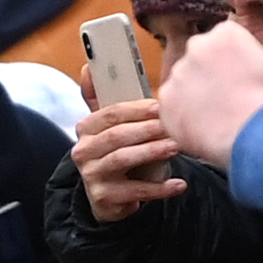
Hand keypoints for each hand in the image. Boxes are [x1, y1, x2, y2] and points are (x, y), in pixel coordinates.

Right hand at [71, 96, 185, 218]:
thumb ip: (108, 100)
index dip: (136, 109)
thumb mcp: (113, 127)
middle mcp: (83, 150)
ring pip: (122, 159)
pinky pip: (134, 190)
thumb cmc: (119, 152)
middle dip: (147, 129)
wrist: (110, 197)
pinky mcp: (102, 197)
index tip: (162, 106)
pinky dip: (159, 188)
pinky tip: (179, 184)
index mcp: (87, 127)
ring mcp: (91, 174)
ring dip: (152, 152)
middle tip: (174, 126)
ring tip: (177, 147)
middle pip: (116, 135)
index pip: (109, 113)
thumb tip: (90, 65)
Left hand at [155, 22, 262, 166]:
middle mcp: (195, 47)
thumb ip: (256, 63)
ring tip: (214, 114)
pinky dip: (182, 114)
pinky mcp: (164, 99)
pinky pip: (172, 105)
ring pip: (183, 81)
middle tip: (224, 94)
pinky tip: (201, 126)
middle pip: (199, 57)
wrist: (251, 135)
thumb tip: (251, 70)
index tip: (237, 72)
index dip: (232, 58)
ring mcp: (176, 73)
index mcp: (226, 34)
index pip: (224, 39)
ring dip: (194, 93)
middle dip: (208, 73)